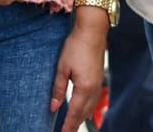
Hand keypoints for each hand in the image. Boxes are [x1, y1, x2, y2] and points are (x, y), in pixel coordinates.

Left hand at [52, 8, 108, 127]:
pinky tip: (85, 111)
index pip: (74, 113)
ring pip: (90, 108)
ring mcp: (98, 84)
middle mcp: (94, 89)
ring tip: (74, 126)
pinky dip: (88, 109)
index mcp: (84, 88)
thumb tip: (53, 106)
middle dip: (75, 125)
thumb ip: (58, 89)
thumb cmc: (76, 46)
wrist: (92, 31)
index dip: (68, 125)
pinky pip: (94, 100)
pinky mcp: (99, 78)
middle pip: (84, 113)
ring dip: (82, 118)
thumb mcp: (62, 67)